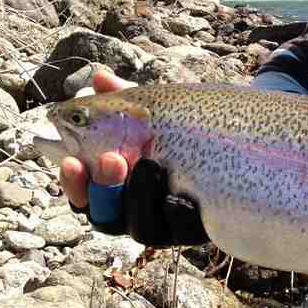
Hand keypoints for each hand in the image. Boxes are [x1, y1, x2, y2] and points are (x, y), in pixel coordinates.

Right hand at [58, 71, 208, 245]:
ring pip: (141, 227)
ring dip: (139, 195)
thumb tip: (100, 77)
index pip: (86, 197)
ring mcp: (166, 224)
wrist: (236, 143)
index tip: (71, 161)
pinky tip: (180, 194)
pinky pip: (179, 229)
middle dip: (105, 189)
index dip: (75, 184)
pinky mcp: (195, 230)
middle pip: (107, 218)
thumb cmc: (186, 128)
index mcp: (119, 187)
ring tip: (149, 164)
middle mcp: (138, 211)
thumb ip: (127, 99)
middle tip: (113, 159)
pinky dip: (176, 212)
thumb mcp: (156, 112)